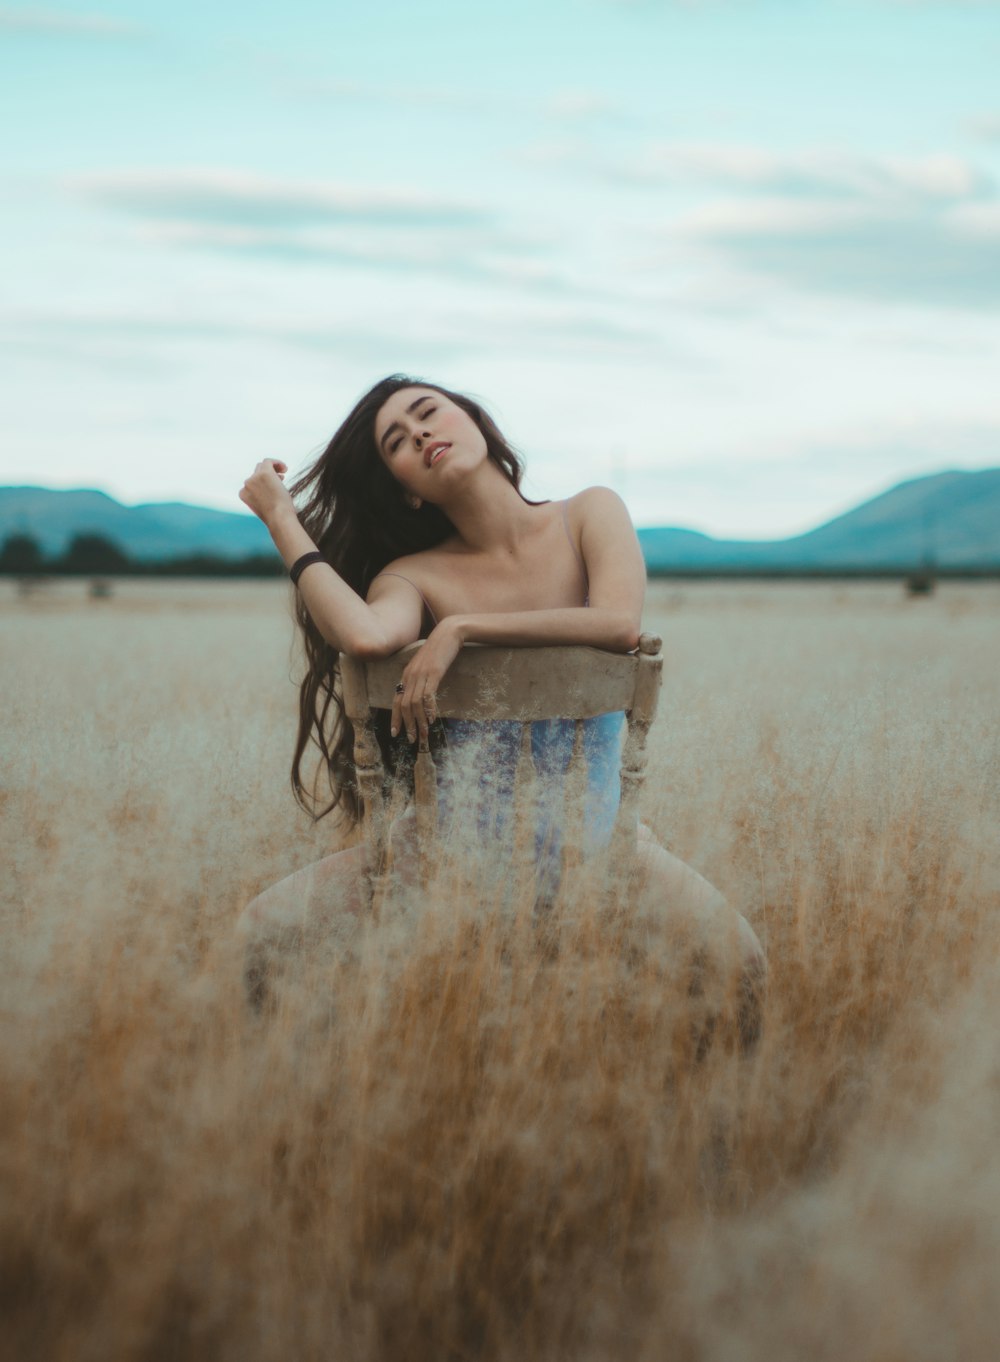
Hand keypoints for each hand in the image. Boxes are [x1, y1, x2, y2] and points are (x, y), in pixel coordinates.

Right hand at [239, 459, 293, 527]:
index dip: (263, 482)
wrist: (278, 519)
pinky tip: (285, 469)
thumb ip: (263, 495)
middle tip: (281, 479)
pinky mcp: (264, 473)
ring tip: (283, 474)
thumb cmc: (276, 517)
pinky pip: (268, 461)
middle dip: (268, 475)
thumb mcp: (265, 506)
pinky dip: (276, 463)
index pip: (252, 482)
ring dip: (273, 469)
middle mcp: (246, 484)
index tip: (275, 486)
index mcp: (243, 494)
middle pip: (256, 472)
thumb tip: (271, 485)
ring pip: (262, 466)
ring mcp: (254, 478)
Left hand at [391, 618, 463, 743]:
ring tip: (424, 734)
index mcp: (407, 675)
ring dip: (418, 721)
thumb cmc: (440, 650)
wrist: (449, 633)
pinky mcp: (433, 672)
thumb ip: (422, 679)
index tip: (395, 733)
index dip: (395, 718)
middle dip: (407, 725)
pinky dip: (428, 709)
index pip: (396, 700)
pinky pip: (428, 695)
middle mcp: (410, 675)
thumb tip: (422, 695)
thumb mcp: (427, 666)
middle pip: (404, 705)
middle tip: (412, 739)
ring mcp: (421, 674)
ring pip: (414, 703)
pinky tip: (432, 719)